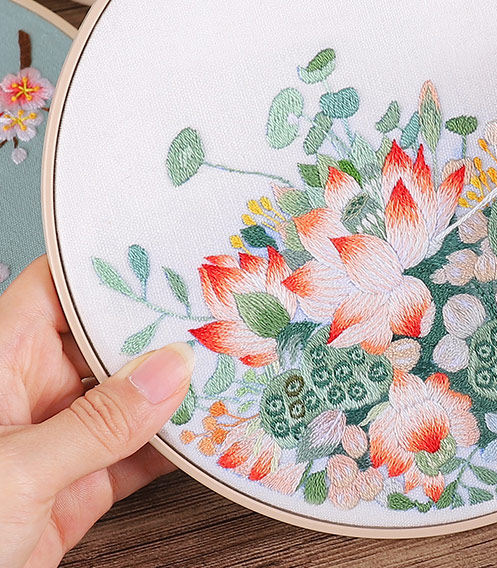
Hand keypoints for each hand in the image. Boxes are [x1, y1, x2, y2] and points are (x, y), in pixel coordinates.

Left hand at [0, 257, 193, 567]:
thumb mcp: (15, 474)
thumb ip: (97, 423)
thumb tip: (170, 370)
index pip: (54, 291)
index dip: (105, 267)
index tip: (166, 252)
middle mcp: (29, 396)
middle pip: (105, 344)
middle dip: (160, 331)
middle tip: (220, 316)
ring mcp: (57, 443)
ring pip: (129, 401)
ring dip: (177, 392)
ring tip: (230, 366)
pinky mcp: (78, 490)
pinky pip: (137, 455)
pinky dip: (174, 447)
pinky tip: (209, 431)